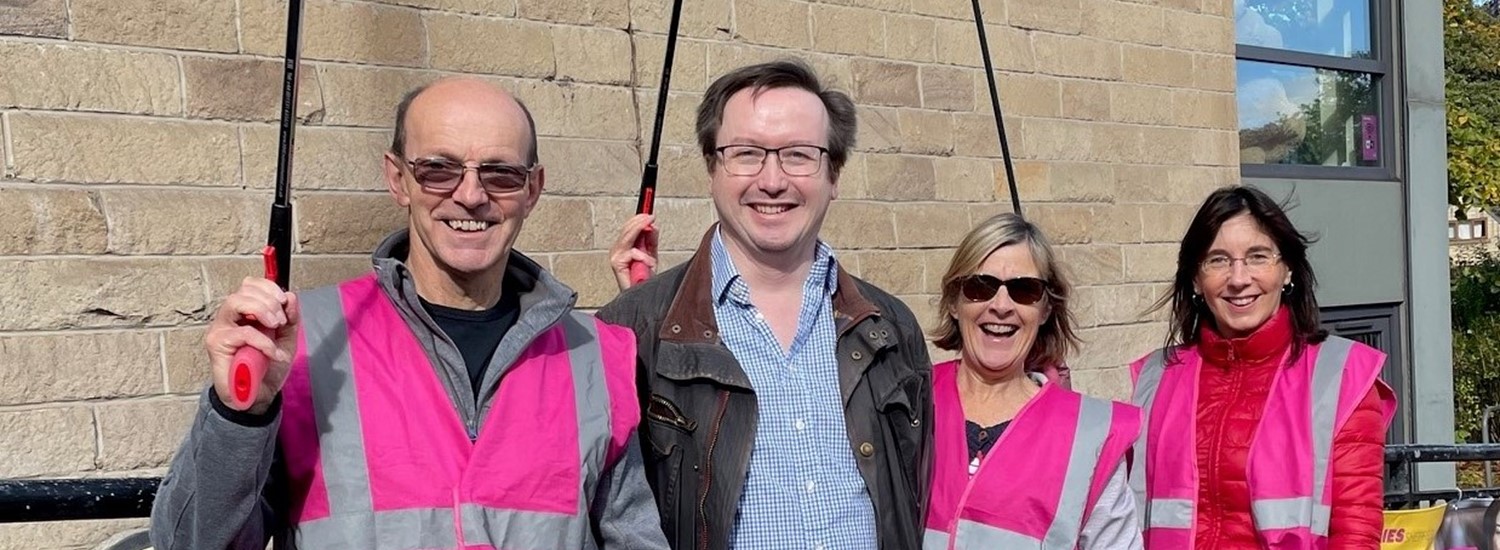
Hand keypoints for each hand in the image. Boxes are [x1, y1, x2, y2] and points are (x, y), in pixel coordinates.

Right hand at [205, 277, 300, 414]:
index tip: (284, 300)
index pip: (250, 285)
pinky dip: (263, 341)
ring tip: (276, 326)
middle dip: (268, 300)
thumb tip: (291, 297)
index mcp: (245, 313)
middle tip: (281, 320)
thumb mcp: (286, 339)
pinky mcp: (217, 344)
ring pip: (235, 302)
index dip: (268, 287)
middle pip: (243, 290)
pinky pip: (242, 333)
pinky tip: (272, 352)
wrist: (259, 397)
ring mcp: (220, 329)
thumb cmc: (267, 368)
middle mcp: (230, 318)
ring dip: (261, 310)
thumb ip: (290, 318)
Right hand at [611, 213, 658, 290]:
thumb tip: (653, 227)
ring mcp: (615, 256)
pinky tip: (649, 261)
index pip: (628, 228)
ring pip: (627, 237)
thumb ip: (651, 241)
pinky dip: (643, 255)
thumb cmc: (643, 279)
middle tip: (650, 217)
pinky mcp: (617, 263)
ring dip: (641, 234)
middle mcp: (617, 250)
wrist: (640, 293)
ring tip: (650, 226)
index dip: (638, 220)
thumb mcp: (651, 255)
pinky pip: (632, 252)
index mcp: (623, 247)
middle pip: (626, 230)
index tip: (649, 215)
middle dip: (639, 222)